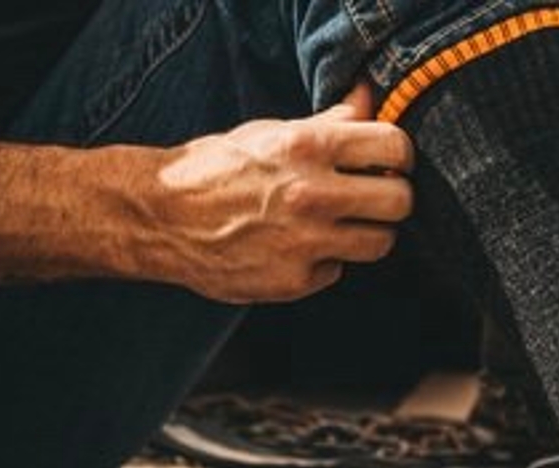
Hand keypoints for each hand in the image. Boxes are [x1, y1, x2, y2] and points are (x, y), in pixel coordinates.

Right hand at [143, 85, 412, 302]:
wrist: (158, 217)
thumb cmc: (216, 168)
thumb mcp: (271, 132)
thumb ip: (329, 120)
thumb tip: (370, 97)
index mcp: (308, 147)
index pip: (394, 146)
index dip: (399, 155)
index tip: (391, 162)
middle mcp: (311, 194)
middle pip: (400, 201)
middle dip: (393, 198)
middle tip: (377, 198)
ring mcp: (305, 241)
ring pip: (381, 242)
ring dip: (368, 233)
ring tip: (343, 225)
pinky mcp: (295, 280)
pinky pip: (338, 270)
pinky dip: (324, 261)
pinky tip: (297, 248)